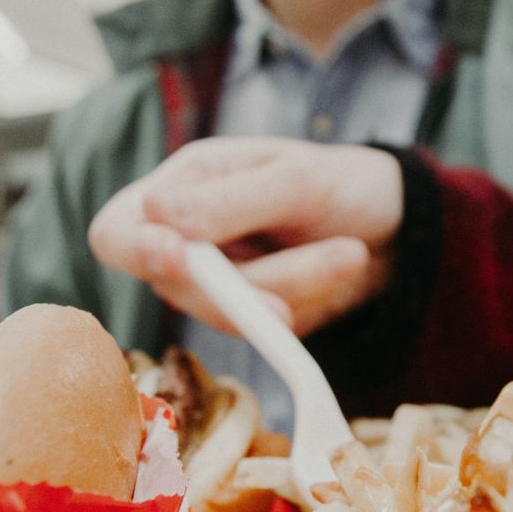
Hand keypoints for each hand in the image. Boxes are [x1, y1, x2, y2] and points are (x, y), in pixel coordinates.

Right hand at [88, 137, 403, 336]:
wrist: (395, 226)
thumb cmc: (340, 183)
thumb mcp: (296, 178)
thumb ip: (229, 200)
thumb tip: (156, 212)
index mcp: (183, 187)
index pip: (117, 231)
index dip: (136, 251)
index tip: (178, 257)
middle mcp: (187, 241)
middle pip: (180, 286)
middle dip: (255, 281)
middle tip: (335, 258)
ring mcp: (217, 288)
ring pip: (229, 315)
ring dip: (297, 286)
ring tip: (352, 254)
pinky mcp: (252, 321)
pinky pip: (264, 333)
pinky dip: (308, 302)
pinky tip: (342, 269)